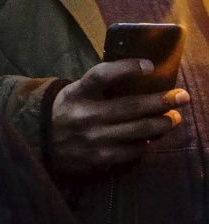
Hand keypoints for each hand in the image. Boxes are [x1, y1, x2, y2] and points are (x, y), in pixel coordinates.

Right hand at [47, 59, 188, 175]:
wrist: (41, 144)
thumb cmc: (66, 112)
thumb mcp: (74, 94)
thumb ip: (98, 88)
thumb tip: (138, 80)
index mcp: (77, 93)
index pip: (102, 75)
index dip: (126, 68)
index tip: (150, 65)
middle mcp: (85, 115)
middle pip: (131, 106)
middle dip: (161, 101)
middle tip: (182, 96)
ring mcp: (93, 138)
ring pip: (139, 131)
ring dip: (162, 123)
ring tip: (174, 118)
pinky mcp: (99, 158)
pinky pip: (133, 151)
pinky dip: (145, 143)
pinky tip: (151, 138)